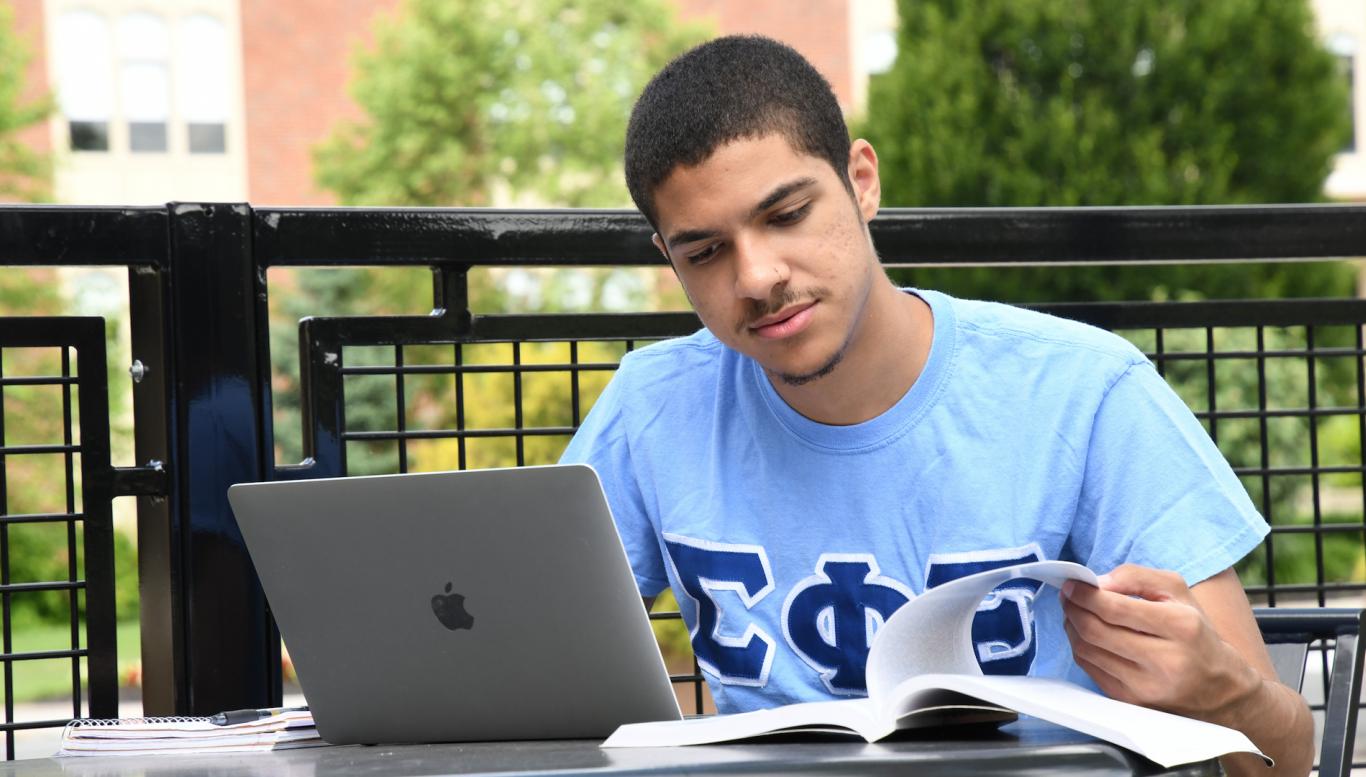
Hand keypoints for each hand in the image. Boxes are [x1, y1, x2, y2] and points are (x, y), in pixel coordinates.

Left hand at [1059, 564, 1259, 719]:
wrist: (1220, 689)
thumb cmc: (1196, 634)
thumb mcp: (1179, 593)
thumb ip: (1137, 577)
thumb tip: (1098, 583)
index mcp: (1181, 627)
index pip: (1116, 609)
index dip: (1085, 594)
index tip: (1072, 584)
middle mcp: (1165, 660)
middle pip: (1096, 631)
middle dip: (1073, 608)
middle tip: (1067, 595)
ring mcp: (1146, 686)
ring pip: (1087, 650)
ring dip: (1072, 626)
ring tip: (1074, 611)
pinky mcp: (1131, 701)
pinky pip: (1090, 669)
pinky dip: (1080, 647)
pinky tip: (1084, 633)